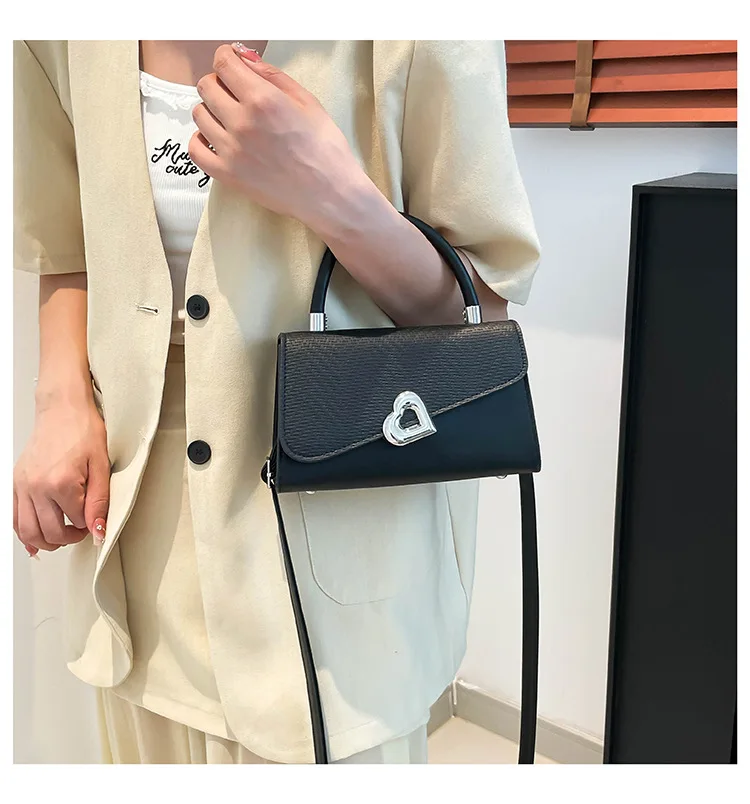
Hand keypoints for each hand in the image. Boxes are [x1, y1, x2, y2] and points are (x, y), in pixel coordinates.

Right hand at [14, 392, 109, 557]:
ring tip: (62, 536)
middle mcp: (37, 487)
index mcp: (61, 483)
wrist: (62, 409)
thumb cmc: (83, 430)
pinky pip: (13, 518)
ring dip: (46, 542)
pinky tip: (34, 539)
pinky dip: (23, 533)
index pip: (77, 521)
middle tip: (81, 530)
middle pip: (51, 532)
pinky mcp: (15, 483)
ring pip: (28, 531)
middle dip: (69, 538)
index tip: (94, 518)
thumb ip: (100, 501)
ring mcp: (23, 486)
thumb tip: (98, 529)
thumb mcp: (101, 466)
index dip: (89, 523)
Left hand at [189, 43, 370, 236]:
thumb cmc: (325, 150)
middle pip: (206, 86)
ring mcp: (231, 150)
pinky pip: (195, 150)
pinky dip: (201, 140)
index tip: (231, 63)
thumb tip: (244, 57)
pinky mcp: (227, 175)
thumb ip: (272, 76)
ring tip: (230, 119)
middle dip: (219, 83)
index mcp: (263, 100)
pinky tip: (216, 140)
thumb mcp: (308, 102)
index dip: (226, 58)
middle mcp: (242, 122)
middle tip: (235, 93)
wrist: (330, 196)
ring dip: (211, 110)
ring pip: (199, 115)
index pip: (223, 63)